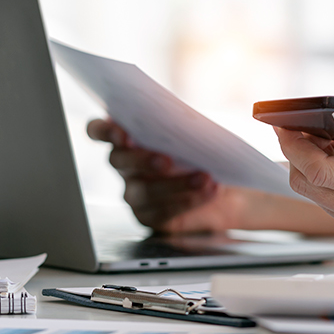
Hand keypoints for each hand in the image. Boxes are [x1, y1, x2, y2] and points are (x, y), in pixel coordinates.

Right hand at [87, 117, 248, 232]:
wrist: (235, 177)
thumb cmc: (208, 146)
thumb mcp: (198, 129)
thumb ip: (180, 122)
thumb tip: (178, 116)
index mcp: (127, 134)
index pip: (98, 130)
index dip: (103, 129)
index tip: (120, 128)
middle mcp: (125, 164)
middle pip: (119, 162)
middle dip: (141, 159)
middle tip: (165, 157)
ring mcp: (136, 193)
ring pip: (142, 192)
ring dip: (172, 184)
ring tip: (203, 177)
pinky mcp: (153, 217)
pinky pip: (162, 213)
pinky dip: (187, 200)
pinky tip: (209, 190)